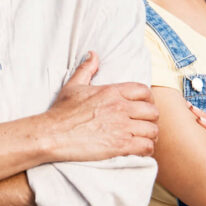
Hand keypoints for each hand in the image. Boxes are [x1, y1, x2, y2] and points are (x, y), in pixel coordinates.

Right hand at [43, 51, 158, 161]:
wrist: (52, 134)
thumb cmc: (61, 111)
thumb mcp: (73, 85)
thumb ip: (86, 69)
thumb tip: (93, 54)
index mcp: (111, 91)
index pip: (144, 91)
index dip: (148, 100)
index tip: (143, 107)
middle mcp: (120, 107)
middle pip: (152, 111)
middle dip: (150, 119)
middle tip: (144, 125)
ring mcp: (122, 126)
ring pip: (152, 130)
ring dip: (149, 136)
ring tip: (143, 139)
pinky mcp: (121, 145)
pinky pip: (147, 146)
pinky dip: (146, 150)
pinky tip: (138, 150)